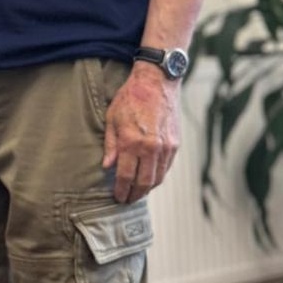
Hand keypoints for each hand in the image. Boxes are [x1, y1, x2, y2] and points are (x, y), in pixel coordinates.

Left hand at [103, 67, 180, 202]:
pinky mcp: (175, 144)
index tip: (117, 197)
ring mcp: (165, 147)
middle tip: (127, 200)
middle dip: (134, 195)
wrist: (157, 82)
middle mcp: (150, 148)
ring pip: (157, 178)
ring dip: (147, 189)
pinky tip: (149, 179)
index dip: (121, 190)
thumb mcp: (112, 118)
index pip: (125, 176)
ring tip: (137, 193)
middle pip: (143, 183)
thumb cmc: (131, 97)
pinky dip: (157, 177)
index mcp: (131, 142)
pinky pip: (166, 168)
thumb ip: (110, 145)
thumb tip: (107, 166)